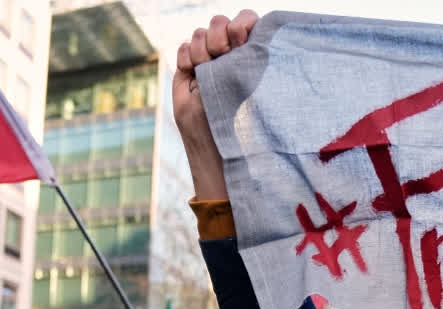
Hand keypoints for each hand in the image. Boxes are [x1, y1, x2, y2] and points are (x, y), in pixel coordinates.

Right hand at [173, 10, 258, 199]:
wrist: (221, 152)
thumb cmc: (250, 129)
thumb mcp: (258, 95)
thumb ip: (255, 66)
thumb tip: (256, 38)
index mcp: (254, 58)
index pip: (248, 22)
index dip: (244, 23)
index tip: (243, 39)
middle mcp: (232, 58)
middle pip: (221, 22)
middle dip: (220, 32)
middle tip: (223, 53)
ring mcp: (209, 65)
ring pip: (201, 33)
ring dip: (203, 46)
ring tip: (207, 67)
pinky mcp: (190, 74)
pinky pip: (184, 49)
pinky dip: (187, 56)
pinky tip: (194, 71)